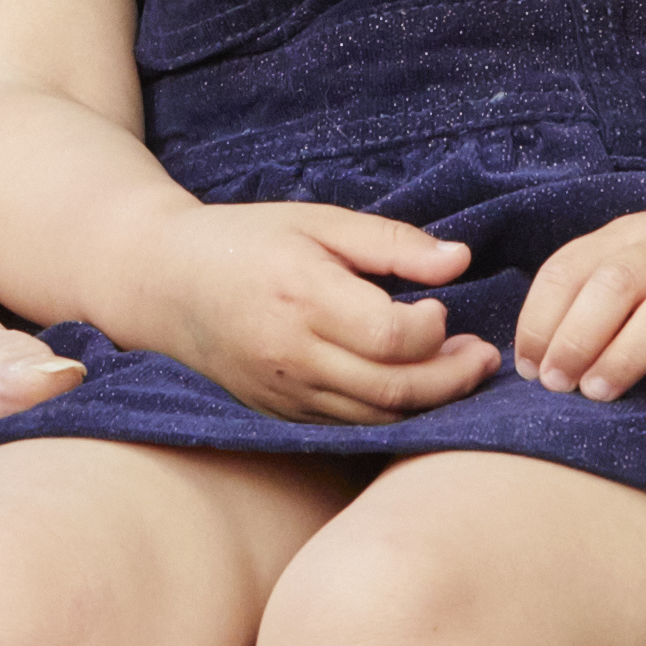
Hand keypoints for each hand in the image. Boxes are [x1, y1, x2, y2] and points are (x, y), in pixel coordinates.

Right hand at [147, 204, 486, 426]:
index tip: (441, 308)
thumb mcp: (318, 220)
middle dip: (452, 378)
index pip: (391, 337)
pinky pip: (348, 425)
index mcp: (303, 294)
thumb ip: (391, 243)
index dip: (433, 331)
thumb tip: (460, 260)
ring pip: (375, 417)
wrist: (163, 282)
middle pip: (393, 389)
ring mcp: (283, 391)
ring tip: (459, 372)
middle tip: (482, 356)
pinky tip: (411, 388)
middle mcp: (292, 352)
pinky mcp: (278, 412)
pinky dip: (388, 413)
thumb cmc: (246, 239)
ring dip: (429, 402)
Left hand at [509, 203, 645, 409]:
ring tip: (596, 393)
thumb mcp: (645, 257)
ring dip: (624, 355)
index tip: (529, 366)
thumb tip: (537, 356)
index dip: (540, 318)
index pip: (570, 267)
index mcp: (633, 233)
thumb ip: (596, 288)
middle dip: (575, 337)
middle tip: (557, 385)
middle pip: (614, 284)